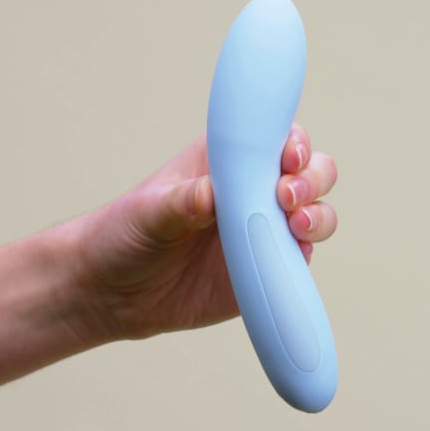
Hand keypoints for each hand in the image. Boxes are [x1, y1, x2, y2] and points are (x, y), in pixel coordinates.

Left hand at [66, 125, 338, 339]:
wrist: (112, 294)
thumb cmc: (124, 235)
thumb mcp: (146, 213)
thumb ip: (180, 202)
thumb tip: (210, 194)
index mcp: (227, 159)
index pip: (275, 136)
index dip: (294, 141)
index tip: (288, 157)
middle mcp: (254, 189)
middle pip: (310, 171)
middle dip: (311, 179)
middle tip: (286, 198)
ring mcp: (264, 229)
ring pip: (315, 212)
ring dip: (317, 216)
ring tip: (296, 227)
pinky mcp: (266, 268)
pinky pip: (300, 259)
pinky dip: (306, 255)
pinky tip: (295, 257)